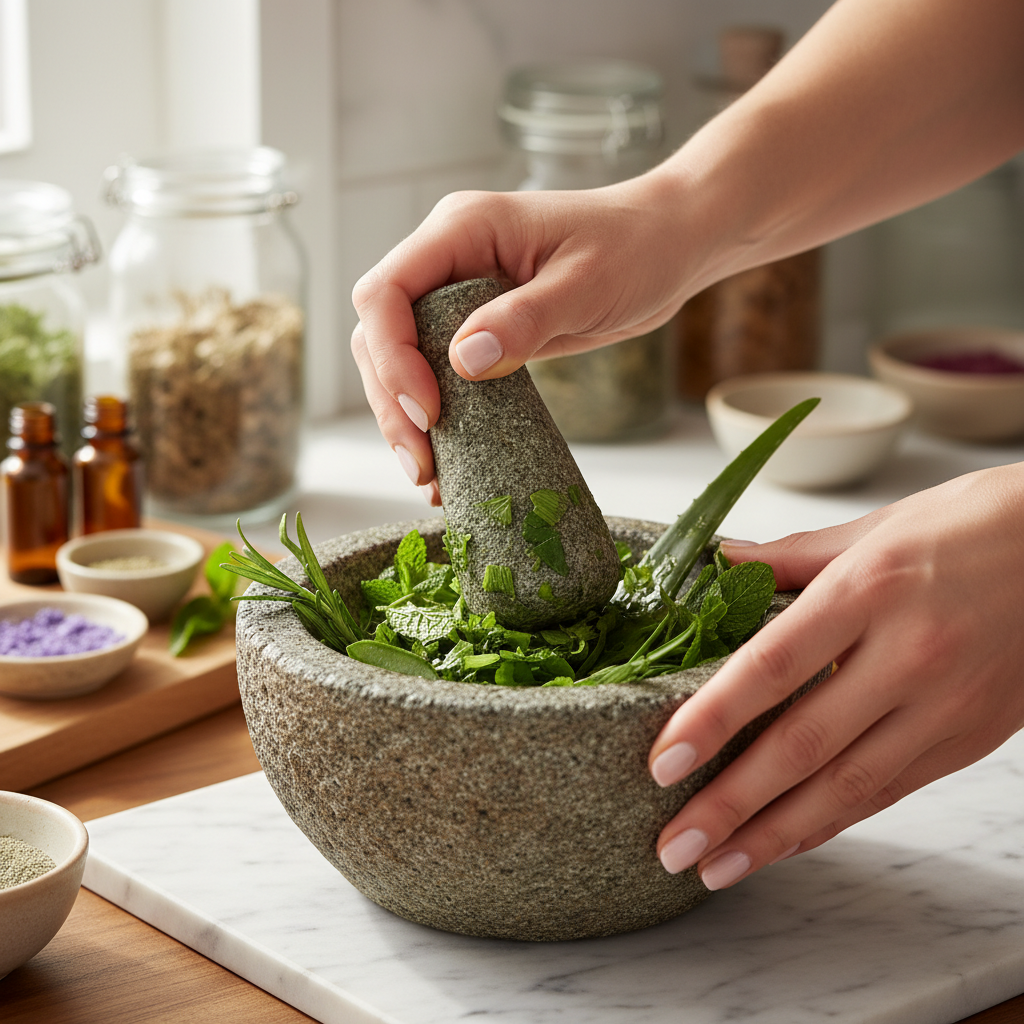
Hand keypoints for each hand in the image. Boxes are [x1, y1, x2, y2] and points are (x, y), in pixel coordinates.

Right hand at [350, 178, 692, 498]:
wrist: (668, 245)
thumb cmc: (636, 247)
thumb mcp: (586, 285)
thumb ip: (525, 320)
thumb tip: (462, 361)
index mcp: (462, 229)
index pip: (385, 292)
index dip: (392, 356)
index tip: (428, 411)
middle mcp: (448, 259)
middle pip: (380, 333)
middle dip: (391, 401)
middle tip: (421, 463)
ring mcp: (459, 295)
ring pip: (400, 359)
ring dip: (404, 417)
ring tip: (427, 474)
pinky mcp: (478, 327)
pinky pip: (438, 373)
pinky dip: (437, 417)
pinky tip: (447, 461)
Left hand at [649, 463, 1023, 889]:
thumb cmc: (972, 526)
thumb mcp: (874, 527)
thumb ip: (790, 557)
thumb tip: (720, 565)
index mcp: (870, 591)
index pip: (773, 666)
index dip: (712, 719)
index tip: (662, 762)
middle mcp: (907, 656)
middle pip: (803, 745)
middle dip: (731, 805)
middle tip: (674, 846)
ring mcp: (944, 705)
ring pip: (848, 786)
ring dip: (775, 836)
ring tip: (716, 868)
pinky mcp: (971, 738)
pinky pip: (890, 790)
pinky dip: (833, 822)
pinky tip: (786, 842)